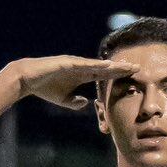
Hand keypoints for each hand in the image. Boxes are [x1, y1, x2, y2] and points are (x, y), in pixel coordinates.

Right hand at [13, 55, 141, 110]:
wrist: (28, 79)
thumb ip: (75, 102)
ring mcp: (75, 64)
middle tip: (138, 67)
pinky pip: (84, 65)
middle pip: (106, 68)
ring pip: (98, 65)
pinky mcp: (67, 63)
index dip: (119, 75)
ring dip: (112, 66)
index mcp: (83, 75)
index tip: (133, 76)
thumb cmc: (45, 87)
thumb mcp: (64, 99)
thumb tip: (85, 103)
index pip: (105, 75)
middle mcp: (81, 67)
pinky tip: (107, 66)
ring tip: (127, 66)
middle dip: (121, 68)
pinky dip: (96, 65)